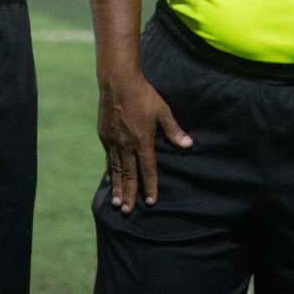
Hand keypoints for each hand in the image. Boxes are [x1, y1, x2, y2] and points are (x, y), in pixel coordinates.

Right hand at [96, 72, 192, 213]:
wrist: (118, 81)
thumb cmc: (144, 95)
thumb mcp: (162, 111)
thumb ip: (174, 130)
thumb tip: (189, 144)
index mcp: (142, 140)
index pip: (148, 169)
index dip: (150, 186)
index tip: (151, 202)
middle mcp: (126, 145)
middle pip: (129, 174)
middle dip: (129, 194)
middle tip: (128, 211)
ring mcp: (113, 141)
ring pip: (116, 169)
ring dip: (117, 187)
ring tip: (116, 203)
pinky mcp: (104, 135)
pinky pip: (108, 158)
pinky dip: (109, 170)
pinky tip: (109, 179)